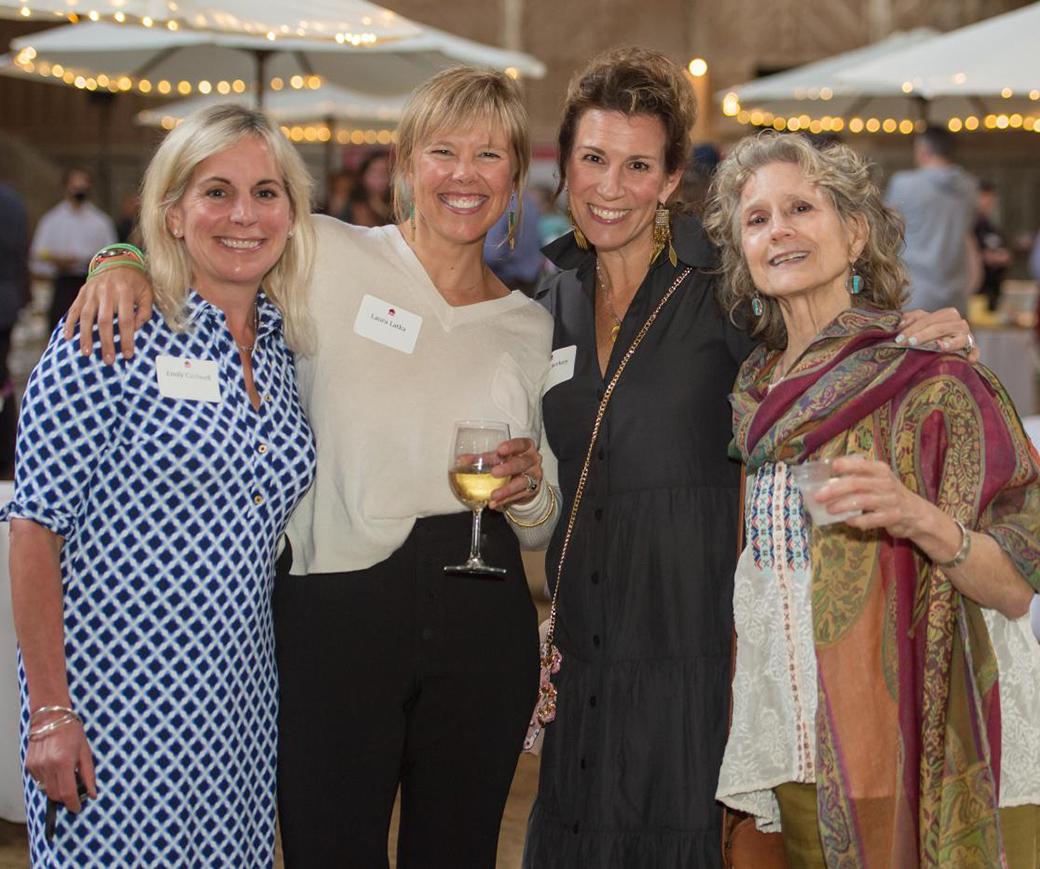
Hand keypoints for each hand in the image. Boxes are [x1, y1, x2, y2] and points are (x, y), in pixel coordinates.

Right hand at [25, 718, 96, 812]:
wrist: (51, 717)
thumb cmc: (72, 731)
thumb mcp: (85, 752)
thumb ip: (88, 775)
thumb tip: (92, 793)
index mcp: (64, 762)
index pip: (67, 793)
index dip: (73, 804)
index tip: (77, 808)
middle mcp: (48, 766)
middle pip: (55, 794)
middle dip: (65, 798)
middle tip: (74, 794)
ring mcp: (37, 766)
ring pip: (46, 789)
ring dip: (56, 789)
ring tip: (66, 776)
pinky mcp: (29, 765)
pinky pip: (39, 780)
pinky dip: (48, 780)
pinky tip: (55, 768)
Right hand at [63, 264, 153, 363]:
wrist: (117, 260)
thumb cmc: (135, 281)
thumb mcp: (147, 293)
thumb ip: (145, 311)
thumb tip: (136, 329)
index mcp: (125, 292)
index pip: (126, 320)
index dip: (127, 338)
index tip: (128, 355)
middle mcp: (106, 292)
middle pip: (104, 321)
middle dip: (106, 342)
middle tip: (108, 360)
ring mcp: (91, 292)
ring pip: (86, 317)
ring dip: (85, 336)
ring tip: (87, 353)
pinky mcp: (82, 292)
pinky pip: (73, 309)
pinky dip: (69, 324)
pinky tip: (68, 337)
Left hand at [488, 437, 542, 510]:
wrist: (525, 480)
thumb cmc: (510, 463)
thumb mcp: (498, 458)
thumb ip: (482, 458)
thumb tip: (461, 459)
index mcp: (526, 447)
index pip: (521, 444)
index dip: (512, 446)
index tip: (500, 450)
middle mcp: (533, 460)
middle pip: (522, 463)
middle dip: (508, 468)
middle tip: (494, 472)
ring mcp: (535, 475)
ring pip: (522, 482)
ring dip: (506, 489)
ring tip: (493, 495)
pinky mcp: (532, 490)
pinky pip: (519, 495)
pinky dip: (506, 500)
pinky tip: (495, 503)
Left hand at [813, 455, 927, 538]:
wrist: (916, 513)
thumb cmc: (889, 494)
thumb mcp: (878, 480)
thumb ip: (859, 478)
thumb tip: (828, 482)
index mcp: (880, 470)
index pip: (861, 464)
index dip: (845, 465)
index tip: (831, 468)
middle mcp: (886, 483)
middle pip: (856, 484)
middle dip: (834, 489)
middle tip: (818, 496)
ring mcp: (890, 500)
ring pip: (861, 501)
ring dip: (842, 505)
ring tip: (829, 509)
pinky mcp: (892, 517)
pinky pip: (871, 519)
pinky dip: (857, 520)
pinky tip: (848, 521)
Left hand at [898, 308, 977, 360]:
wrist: (949, 343)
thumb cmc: (931, 332)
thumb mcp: (921, 323)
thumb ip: (911, 319)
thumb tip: (900, 324)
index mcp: (947, 314)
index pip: (927, 320)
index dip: (912, 328)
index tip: (899, 338)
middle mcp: (959, 323)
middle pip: (939, 328)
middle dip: (922, 336)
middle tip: (908, 343)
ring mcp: (967, 336)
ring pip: (956, 338)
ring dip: (947, 344)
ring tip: (938, 347)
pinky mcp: (972, 348)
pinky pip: (974, 351)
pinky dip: (973, 354)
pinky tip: (969, 360)